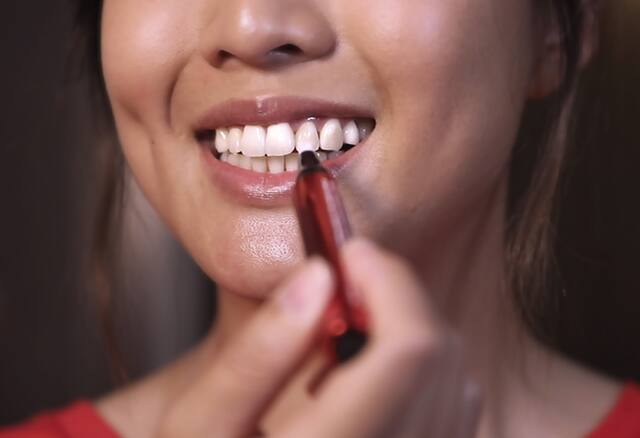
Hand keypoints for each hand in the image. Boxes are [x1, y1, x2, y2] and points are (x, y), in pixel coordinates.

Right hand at [157, 238, 480, 437]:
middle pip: (441, 362)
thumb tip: (319, 276)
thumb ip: (259, 352)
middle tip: (348, 282)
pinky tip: (373, 369)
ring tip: (354, 325)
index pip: (407, 353)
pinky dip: (425, 370)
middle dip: (399, 301)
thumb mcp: (201, 425)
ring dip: (412, 332)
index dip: (389, 284)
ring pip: (458, 385)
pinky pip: (455, 412)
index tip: (351, 254)